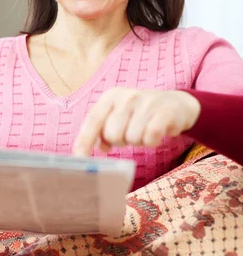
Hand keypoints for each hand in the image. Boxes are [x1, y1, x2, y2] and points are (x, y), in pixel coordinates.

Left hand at [73, 88, 200, 155]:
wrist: (176, 104)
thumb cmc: (140, 114)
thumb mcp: (119, 116)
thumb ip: (104, 130)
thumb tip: (99, 148)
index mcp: (110, 97)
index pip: (93, 120)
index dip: (84, 141)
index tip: (79, 159)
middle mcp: (126, 96)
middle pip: (113, 135)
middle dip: (121, 141)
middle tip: (131, 133)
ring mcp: (146, 102)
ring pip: (132, 139)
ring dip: (139, 141)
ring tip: (146, 130)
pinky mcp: (165, 112)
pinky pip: (150, 138)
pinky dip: (153, 142)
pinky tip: (157, 133)